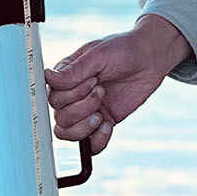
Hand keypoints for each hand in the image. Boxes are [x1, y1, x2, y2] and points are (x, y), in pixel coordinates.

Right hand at [43, 15, 191, 152]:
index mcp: (66, 77)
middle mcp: (72, 95)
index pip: (53, 97)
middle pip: (59, 117)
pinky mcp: (101, 122)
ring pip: (68, 133)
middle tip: (101, 90)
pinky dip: (97, 141)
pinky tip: (108, 126)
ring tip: (101, 113)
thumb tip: (46, 77)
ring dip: (85, 126)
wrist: (150, 59)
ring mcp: (86, 111)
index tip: (94, 79)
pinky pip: (89, 145)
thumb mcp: (97, 56)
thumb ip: (73, 71)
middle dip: (82, 107)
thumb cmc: (122, 50)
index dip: (72, 94)